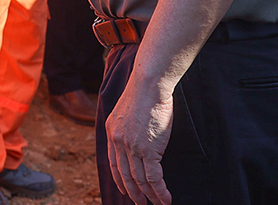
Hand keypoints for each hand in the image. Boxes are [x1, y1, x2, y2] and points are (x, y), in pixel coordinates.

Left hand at [105, 82, 173, 204]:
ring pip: (140, 180)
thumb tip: (134, 133)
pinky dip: (160, 192)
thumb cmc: (142, 92)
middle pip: (125, 175)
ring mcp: (132, 147)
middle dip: (133, 193)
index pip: (113, 163)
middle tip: (139, 203)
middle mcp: (119, 142)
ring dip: (149, 196)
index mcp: (112, 132)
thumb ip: (126, 125)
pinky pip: (154, 178)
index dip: (119, 179)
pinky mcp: (148, 150)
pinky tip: (166, 199)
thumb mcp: (125, 109)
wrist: (148, 85)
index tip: (123, 190)